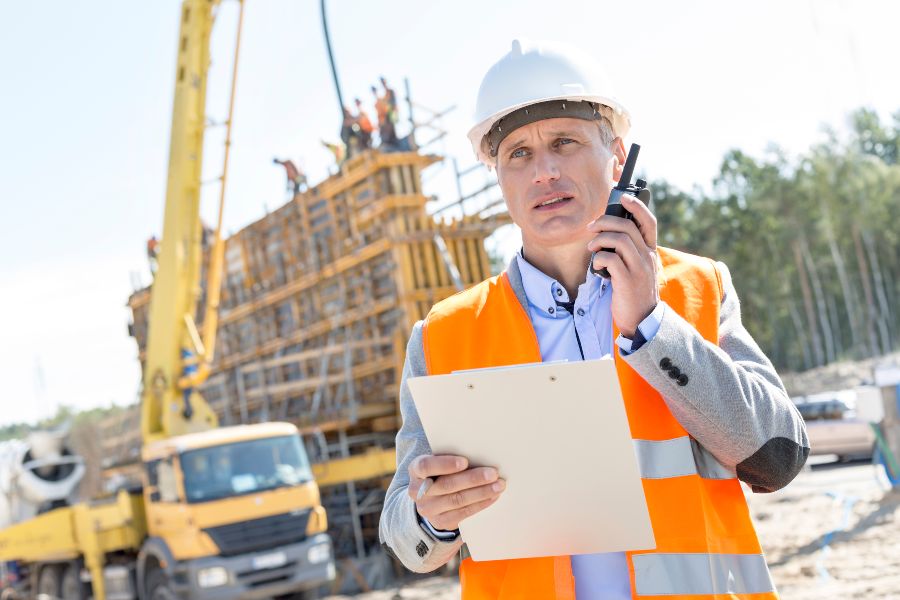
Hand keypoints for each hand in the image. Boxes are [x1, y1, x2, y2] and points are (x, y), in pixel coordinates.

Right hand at [408, 454, 505, 531]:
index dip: (445, 464)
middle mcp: (417, 491)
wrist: (429, 497)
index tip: (465, 461)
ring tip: (498, 485)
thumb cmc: (440, 471)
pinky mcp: (440, 522)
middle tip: (493, 473)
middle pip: (447, 485)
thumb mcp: (438, 461)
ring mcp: (428, 509)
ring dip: (481, 492)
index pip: (426, 466)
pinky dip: (480, 504)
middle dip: (473, 479)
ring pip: (457, 500)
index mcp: (415, 469)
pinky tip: (493, 497)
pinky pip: (463, 513)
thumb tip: (480, 453)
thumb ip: (451, 457)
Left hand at [587, 194, 659, 337]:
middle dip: (605, 222)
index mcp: (650, 252)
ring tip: (591, 248)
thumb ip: (627, 252)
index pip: (649, 222)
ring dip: (600, 240)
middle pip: (628, 226)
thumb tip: (607, 233)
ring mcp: (639, 269)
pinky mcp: (628, 281)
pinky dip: (599, 258)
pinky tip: (597, 266)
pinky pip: (611, 259)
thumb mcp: (635, 268)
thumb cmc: (633, 292)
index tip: (624, 198)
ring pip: (620, 240)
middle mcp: (648, 257)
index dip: (638, 207)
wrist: (642, 320)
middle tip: (591, 228)